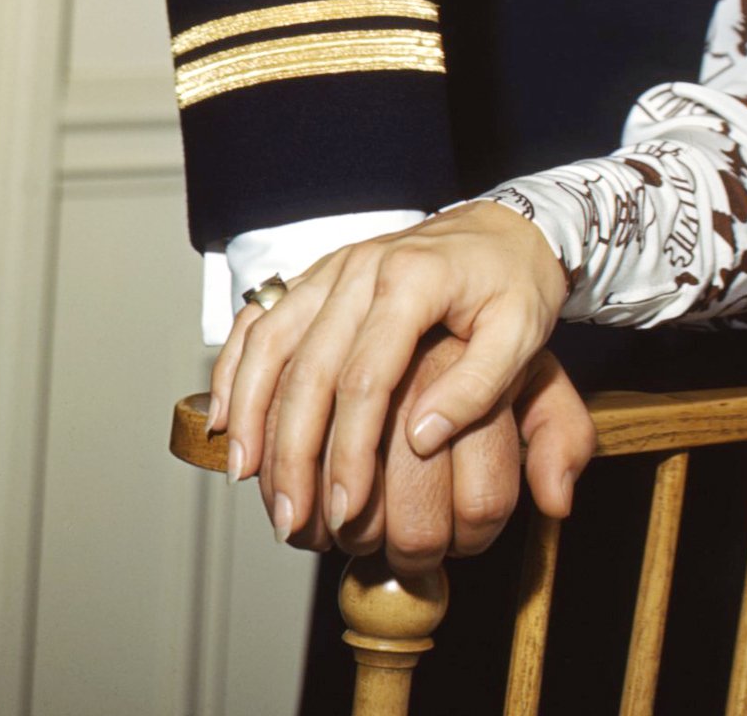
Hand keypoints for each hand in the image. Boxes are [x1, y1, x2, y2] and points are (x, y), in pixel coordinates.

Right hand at [208, 202, 585, 560]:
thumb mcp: (524, 332)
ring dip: (249, 414)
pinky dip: (234, 366)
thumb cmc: (518, 281)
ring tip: (245, 479)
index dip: (350, 451)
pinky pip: (261, 318)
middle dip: (292, 453)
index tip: (346, 509)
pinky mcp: (320, 277)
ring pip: (270, 342)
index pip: (366, 378)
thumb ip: (479, 386)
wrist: (508, 226)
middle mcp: (364, 268)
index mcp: (414, 280)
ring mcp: (335, 269)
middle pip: (307, 367)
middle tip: (289, 520)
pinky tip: (223, 418)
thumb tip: (422, 439)